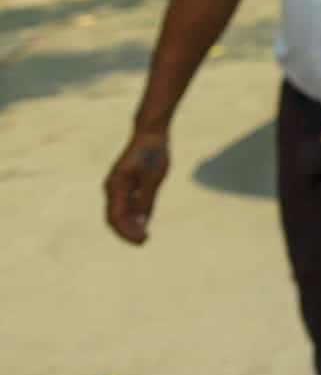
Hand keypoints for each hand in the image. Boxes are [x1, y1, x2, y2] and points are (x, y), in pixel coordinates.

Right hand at [105, 129, 169, 243]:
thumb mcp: (153, 177)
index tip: (141, 240)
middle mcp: (112, 187)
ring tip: (144, 236)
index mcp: (116, 186)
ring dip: (130, 225)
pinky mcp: (126, 184)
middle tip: (144, 242)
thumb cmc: (153, 153)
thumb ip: (146, 199)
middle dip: (127, 231)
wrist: (151, 133)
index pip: (116, 217)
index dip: (127, 232)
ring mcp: (117, 186)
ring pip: (120, 212)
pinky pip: (126, 204)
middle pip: (115, 217)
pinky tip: (144, 222)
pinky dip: (133, 214)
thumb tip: (142, 222)